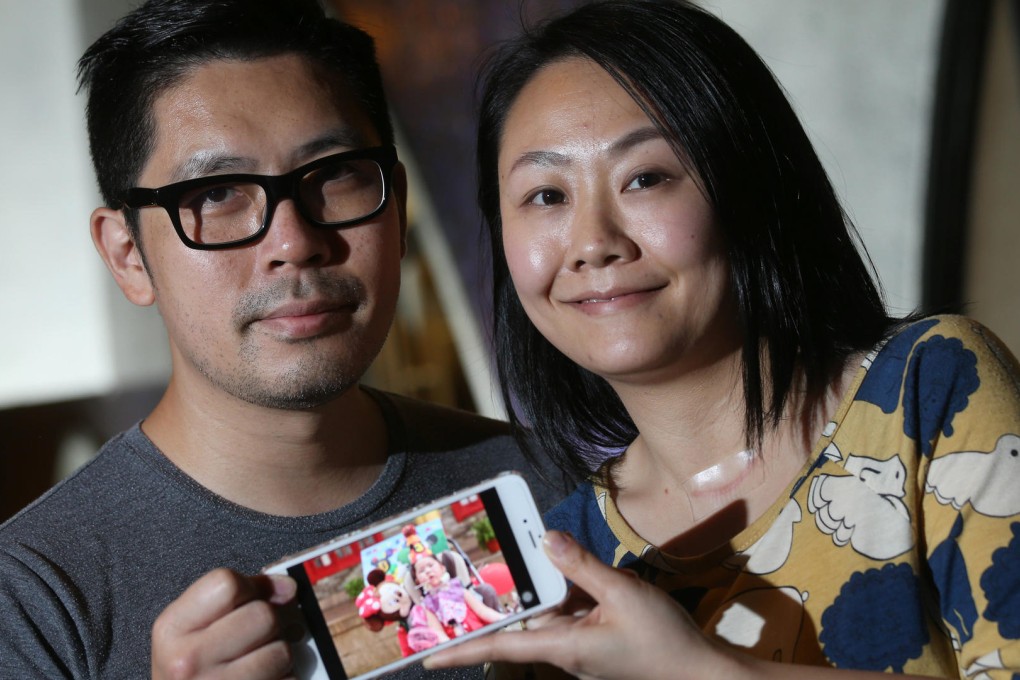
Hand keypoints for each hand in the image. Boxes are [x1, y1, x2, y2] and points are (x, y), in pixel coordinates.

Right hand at [151, 568, 297, 679]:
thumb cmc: (187, 667)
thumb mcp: (190, 626)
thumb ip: (234, 595)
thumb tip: (285, 586)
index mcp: (173, 628)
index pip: (227, 584)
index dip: (249, 586)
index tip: (251, 597)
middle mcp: (189, 660)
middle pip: (263, 616)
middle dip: (268, 623)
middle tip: (252, 637)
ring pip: (281, 652)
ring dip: (277, 655)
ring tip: (255, 661)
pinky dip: (284, 678)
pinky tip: (260, 678)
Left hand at [424, 530, 732, 679]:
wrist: (700, 670)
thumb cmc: (662, 640)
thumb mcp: (622, 593)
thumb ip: (581, 566)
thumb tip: (544, 539)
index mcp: (562, 646)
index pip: (501, 647)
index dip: (462, 649)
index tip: (426, 656)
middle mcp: (564, 649)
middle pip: (523, 620)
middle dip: (504, 599)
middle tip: (472, 575)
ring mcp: (580, 646)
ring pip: (550, 612)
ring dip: (549, 590)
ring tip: (542, 569)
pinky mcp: (596, 639)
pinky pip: (572, 612)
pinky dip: (573, 592)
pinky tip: (589, 575)